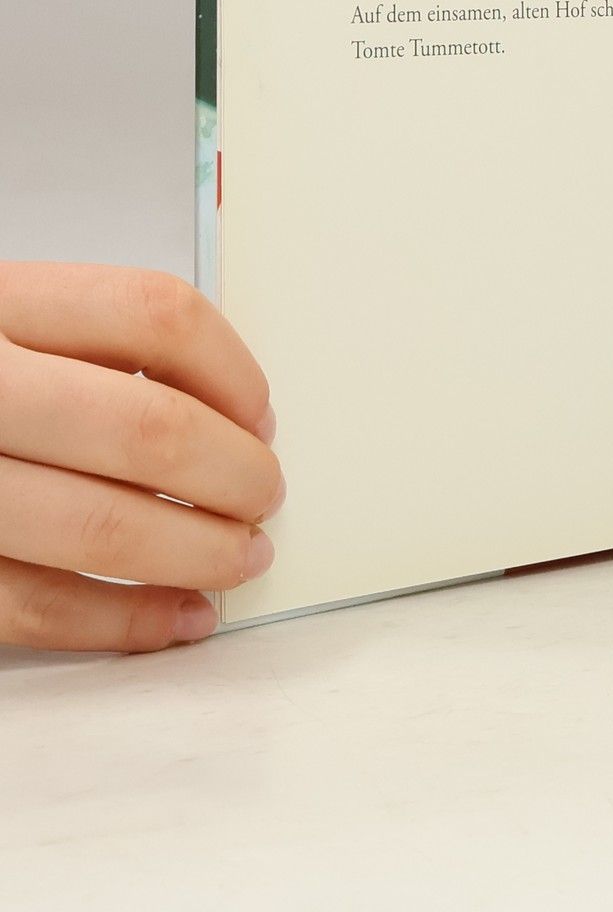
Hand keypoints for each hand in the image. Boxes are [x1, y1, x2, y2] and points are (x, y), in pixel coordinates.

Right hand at [0, 262, 281, 653]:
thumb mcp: (7, 323)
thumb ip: (96, 349)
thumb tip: (235, 417)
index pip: (154, 314)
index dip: (232, 368)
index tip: (262, 413)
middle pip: (142, 427)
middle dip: (231, 472)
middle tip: (266, 495)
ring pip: (96, 525)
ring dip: (196, 551)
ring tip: (241, 557)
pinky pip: (33, 606)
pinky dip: (124, 619)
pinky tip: (178, 617)